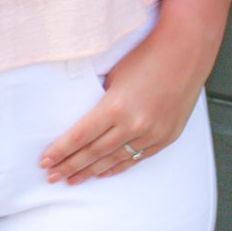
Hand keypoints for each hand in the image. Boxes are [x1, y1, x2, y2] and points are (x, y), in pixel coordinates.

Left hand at [39, 23, 210, 183]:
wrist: (186, 50)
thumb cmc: (149, 55)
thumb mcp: (115, 75)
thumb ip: (101, 102)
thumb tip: (86, 120)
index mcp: (116, 106)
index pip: (80, 136)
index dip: (61, 151)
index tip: (45, 162)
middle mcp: (134, 124)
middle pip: (94, 153)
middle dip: (70, 166)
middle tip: (52, 177)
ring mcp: (152, 133)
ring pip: (114, 160)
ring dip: (91, 171)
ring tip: (73, 180)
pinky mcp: (166, 136)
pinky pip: (137, 158)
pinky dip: (118, 167)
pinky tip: (104, 173)